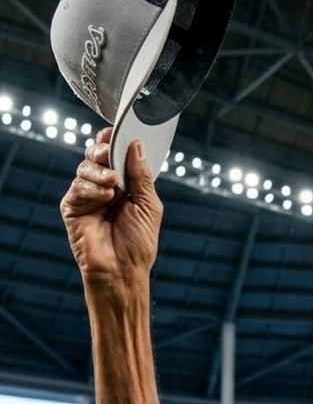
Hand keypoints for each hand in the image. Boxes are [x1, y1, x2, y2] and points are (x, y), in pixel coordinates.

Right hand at [60, 129, 162, 293]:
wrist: (123, 270)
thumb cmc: (138, 244)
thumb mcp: (149, 206)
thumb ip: (141, 176)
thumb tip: (136, 146)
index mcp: (126, 185)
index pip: (116, 154)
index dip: (115, 141)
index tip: (118, 132)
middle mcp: (105, 187)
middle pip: (96, 154)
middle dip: (103, 149)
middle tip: (110, 153)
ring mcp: (88, 196)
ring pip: (85, 167)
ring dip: (99, 171)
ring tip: (112, 183)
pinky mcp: (73, 207)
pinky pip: (77, 186)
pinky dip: (91, 188)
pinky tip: (104, 197)